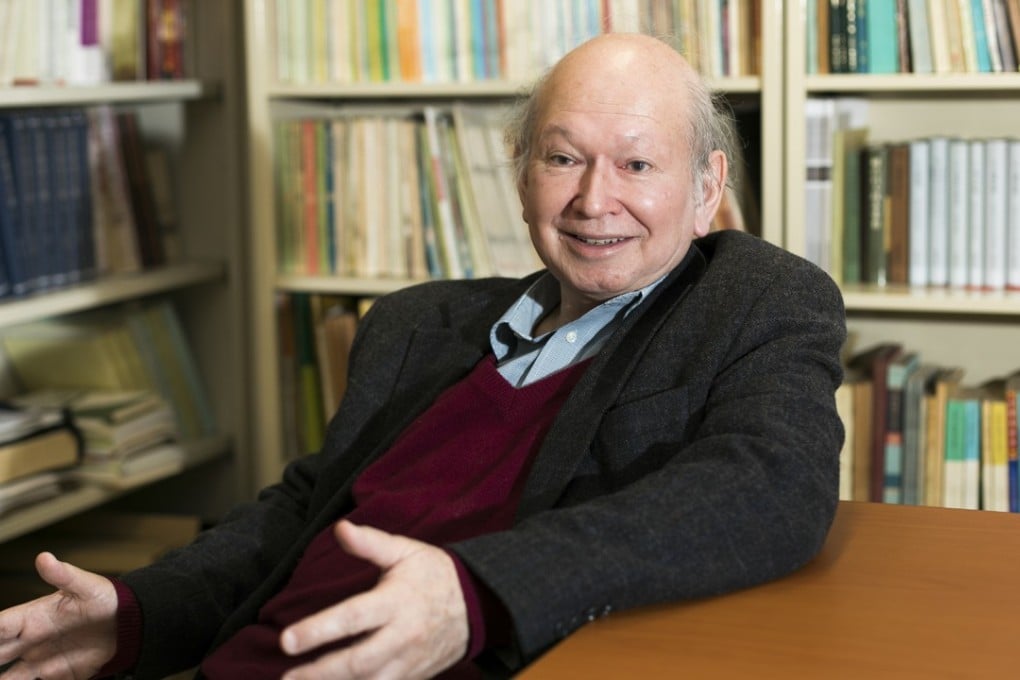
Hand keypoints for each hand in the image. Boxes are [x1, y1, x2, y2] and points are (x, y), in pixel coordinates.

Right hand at [0, 552, 117, 678]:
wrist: (127, 623)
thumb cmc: (105, 599)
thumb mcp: (86, 586)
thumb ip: (64, 575)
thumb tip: (44, 557)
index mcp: (32, 617)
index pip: (0, 626)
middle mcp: (30, 641)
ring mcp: (40, 661)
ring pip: (9, 676)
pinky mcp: (55, 676)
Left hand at [280, 520, 469, 679]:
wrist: (479, 603)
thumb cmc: (434, 574)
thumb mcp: (406, 551)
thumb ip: (370, 543)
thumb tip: (340, 528)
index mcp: (396, 601)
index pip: (353, 618)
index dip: (319, 630)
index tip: (287, 640)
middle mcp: (402, 636)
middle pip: (357, 662)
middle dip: (319, 672)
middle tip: (286, 677)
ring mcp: (409, 661)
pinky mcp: (413, 677)